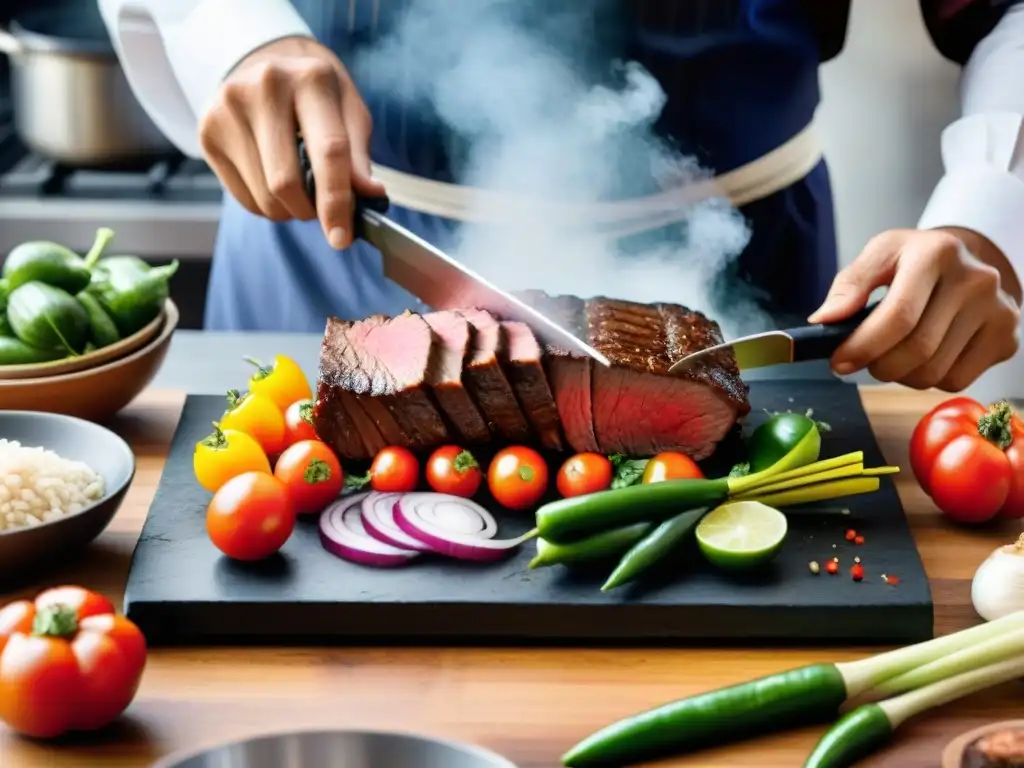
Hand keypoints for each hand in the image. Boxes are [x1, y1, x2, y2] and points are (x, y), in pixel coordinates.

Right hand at [199, 36, 385, 248]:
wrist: (266, 60)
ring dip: (287, 211)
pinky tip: (271, 181)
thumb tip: (370, 197)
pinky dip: (266, 206)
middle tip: (320, 209)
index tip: (341, 238)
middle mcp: (264, 88)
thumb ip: (359, 157)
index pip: (328, 153)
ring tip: (297, 189)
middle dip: (308, 211)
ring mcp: (228, 109)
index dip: (336, 202)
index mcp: (311, 80)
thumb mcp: (349, 111)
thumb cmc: (316, 93)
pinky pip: (243, 197)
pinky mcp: (208, 131)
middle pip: (286, 182)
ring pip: (263, 196)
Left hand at [808, 228, 1020, 391]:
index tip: (839, 361)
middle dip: (878, 365)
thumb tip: (824, 320)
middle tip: (863, 360)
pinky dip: (927, 379)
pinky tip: (923, 356)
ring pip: (933, 373)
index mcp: (937, 253)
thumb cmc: (915, 261)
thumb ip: (849, 285)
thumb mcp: (880, 256)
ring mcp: (998, 311)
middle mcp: (975, 280)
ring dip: (900, 375)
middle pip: (916, 350)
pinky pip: (954, 381)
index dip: (863, 346)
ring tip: (892, 354)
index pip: (898, 315)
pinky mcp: (1006, 339)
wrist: (967, 262)